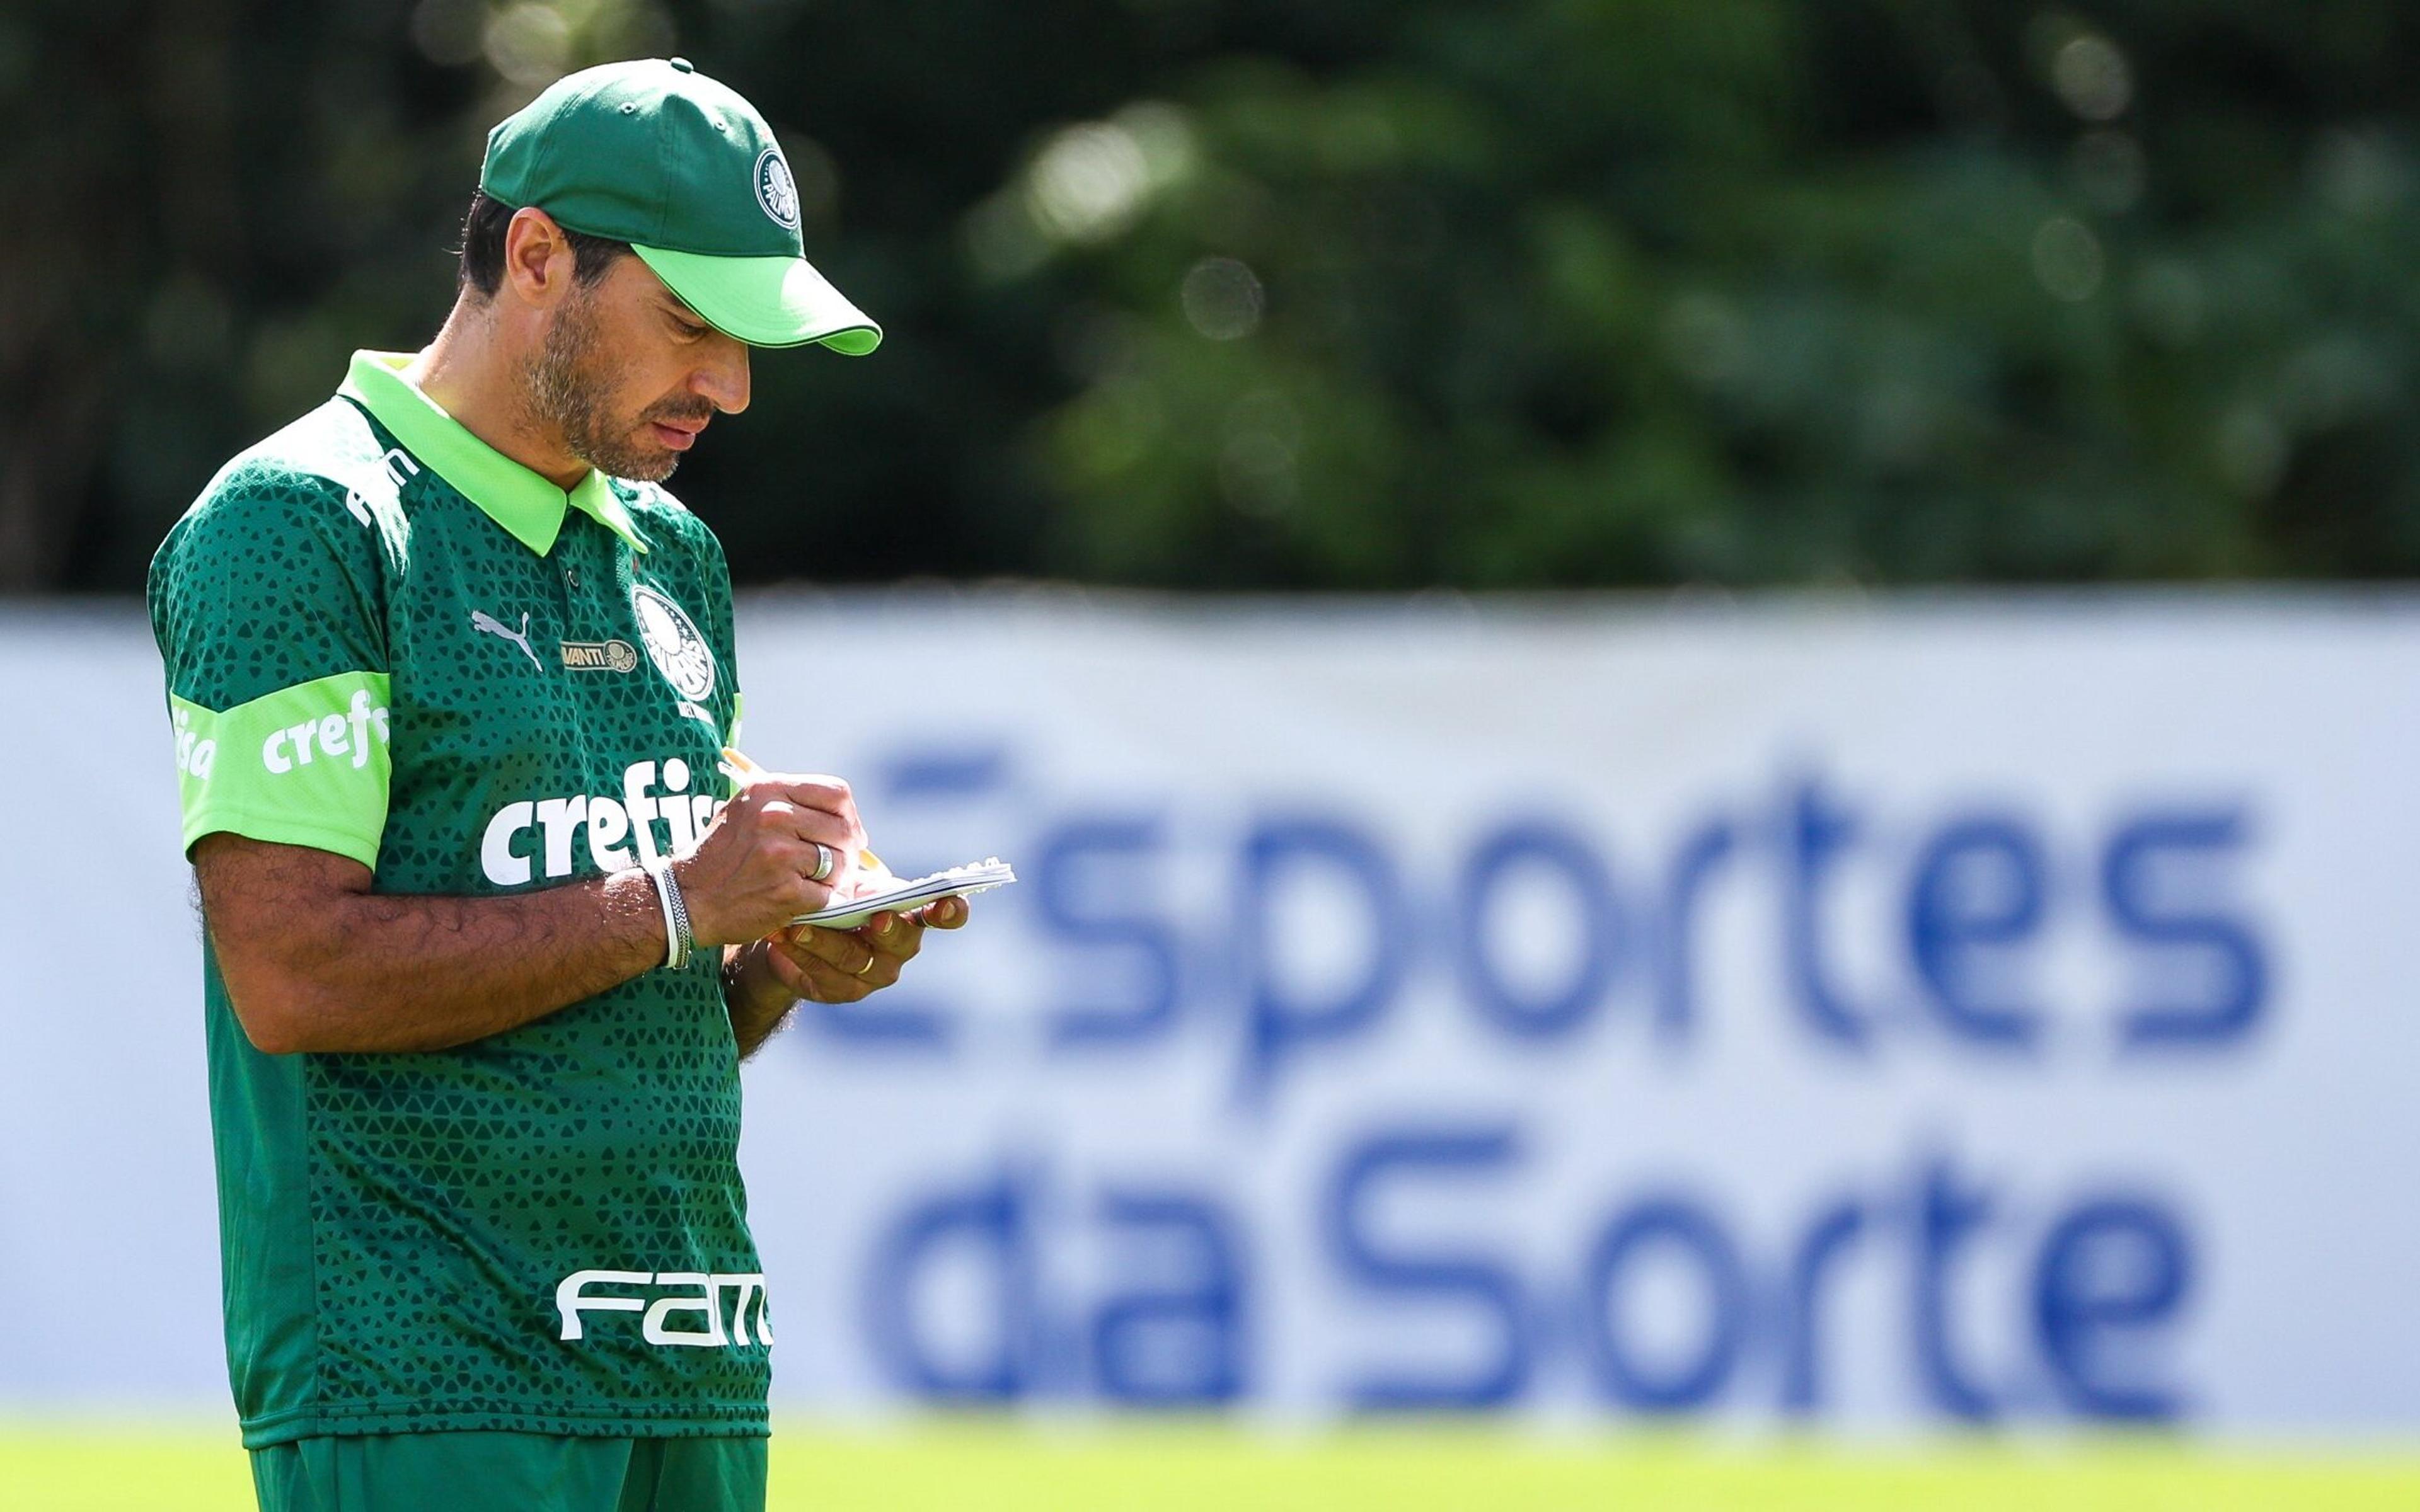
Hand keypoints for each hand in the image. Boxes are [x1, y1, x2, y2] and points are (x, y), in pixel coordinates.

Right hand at [672, 774, 865, 945]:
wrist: (686, 898)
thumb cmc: (721, 856)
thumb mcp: (746, 811)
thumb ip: (790, 805)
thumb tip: (847, 818)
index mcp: (767, 790)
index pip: (836, 793)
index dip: (849, 815)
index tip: (848, 833)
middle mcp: (774, 816)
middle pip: (843, 829)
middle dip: (847, 851)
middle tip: (838, 866)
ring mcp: (780, 854)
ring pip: (839, 863)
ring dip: (834, 878)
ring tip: (813, 883)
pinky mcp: (786, 891)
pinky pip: (827, 894)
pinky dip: (820, 901)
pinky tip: (801, 900)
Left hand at [760, 896, 970, 1002]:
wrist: (796, 933)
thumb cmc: (836, 897)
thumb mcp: (852, 883)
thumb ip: (867, 883)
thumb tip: (870, 874)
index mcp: (912, 916)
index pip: (945, 915)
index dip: (952, 911)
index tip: (947, 903)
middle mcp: (900, 948)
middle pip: (903, 942)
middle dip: (888, 929)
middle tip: (876, 917)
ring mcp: (873, 973)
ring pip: (854, 958)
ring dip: (826, 940)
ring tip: (800, 925)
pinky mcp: (841, 990)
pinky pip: (823, 973)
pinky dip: (802, 953)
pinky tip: (782, 937)